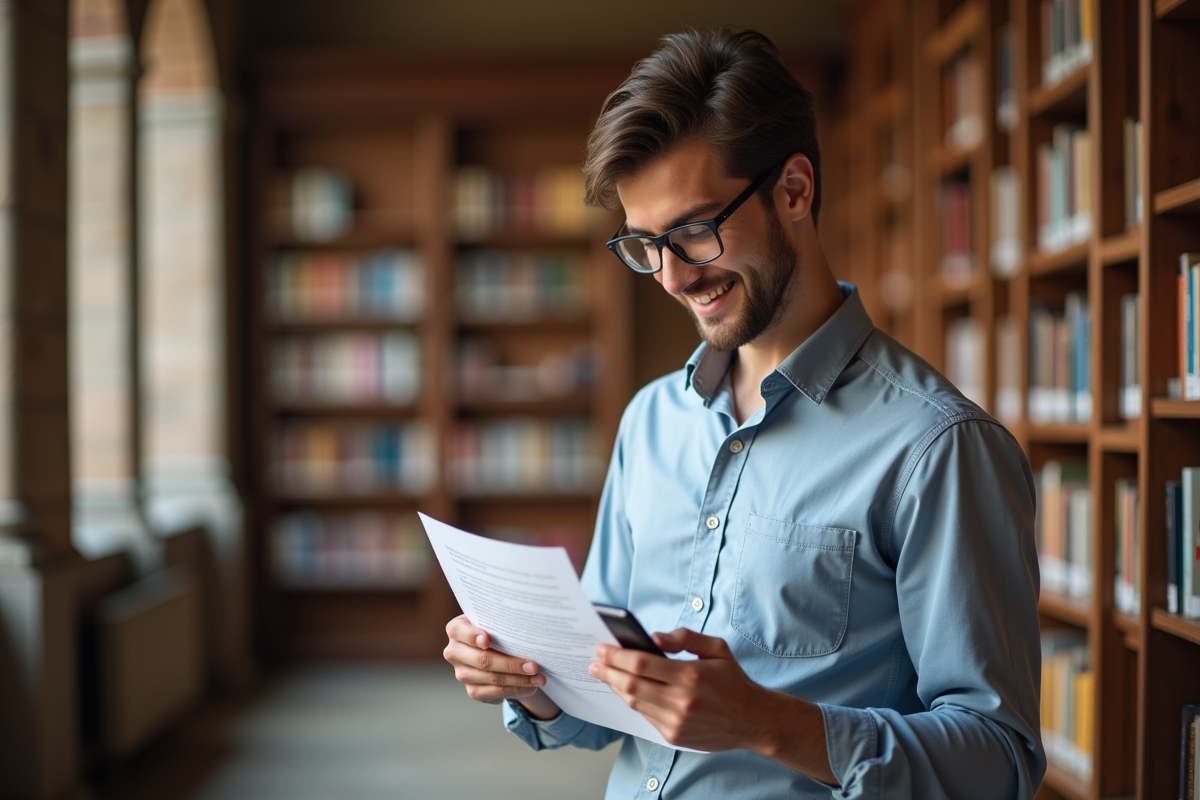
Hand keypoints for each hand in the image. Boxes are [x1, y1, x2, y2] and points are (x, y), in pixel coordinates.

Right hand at [443, 615, 559, 718]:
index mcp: (456, 629)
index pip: (460, 631)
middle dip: (511, 664)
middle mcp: (454, 652)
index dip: (473, 636)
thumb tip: (525, 628)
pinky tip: (530, 687)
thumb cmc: (496, 631)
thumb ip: (500, 624)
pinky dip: (516, 689)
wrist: (495, 651)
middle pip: (482, 660)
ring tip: (538, 678)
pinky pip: (495, 692)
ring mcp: (462, 673)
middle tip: (533, 665)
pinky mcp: (473, 691)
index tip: (487, 639)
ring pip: (492, 678)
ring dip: (519, 680)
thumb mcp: (494, 623)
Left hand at [589, 627, 835, 783]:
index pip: (642, 663)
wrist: (751, 720)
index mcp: (691, 674)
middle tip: (594, 662)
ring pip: (634, 703)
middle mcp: (682, 700)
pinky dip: (633, 702)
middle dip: (608, 671)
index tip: (602, 648)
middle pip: (631, 684)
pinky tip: (626, 690)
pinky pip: (645, 716)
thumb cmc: (732, 680)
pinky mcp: (674, 736)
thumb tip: (653, 636)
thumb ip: (684, 637)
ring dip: (616, 687)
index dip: (617, 655)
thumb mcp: (716, 648)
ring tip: (604, 674)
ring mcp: (676, 721)